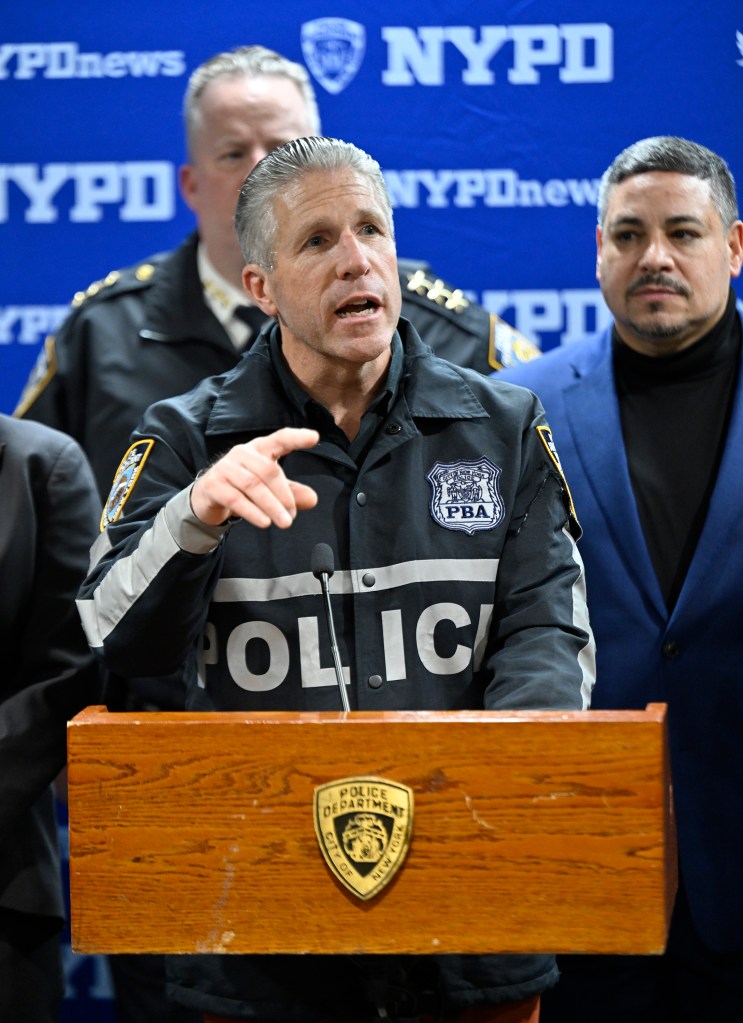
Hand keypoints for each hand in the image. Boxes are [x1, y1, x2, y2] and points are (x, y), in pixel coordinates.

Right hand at [190, 427, 318, 527]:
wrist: (207, 495)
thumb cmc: (243, 486)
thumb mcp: (270, 488)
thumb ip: (292, 492)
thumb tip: (313, 499)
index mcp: (260, 448)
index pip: (280, 439)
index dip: (296, 438)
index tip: (314, 437)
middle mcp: (242, 453)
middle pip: (268, 470)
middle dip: (284, 495)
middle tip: (292, 516)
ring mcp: (226, 467)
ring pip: (253, 485)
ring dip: (271, 506)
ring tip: (284, 522)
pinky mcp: (213, 484)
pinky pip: (235, 498)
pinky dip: (252, 512)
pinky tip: (264, 523)